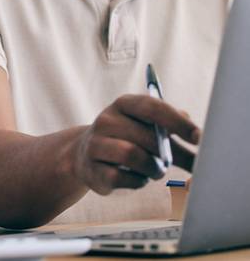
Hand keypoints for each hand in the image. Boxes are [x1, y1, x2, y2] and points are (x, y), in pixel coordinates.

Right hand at [70, 95, 200, 194]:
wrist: (85, 155)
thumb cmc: (127, 139)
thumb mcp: (146, 126)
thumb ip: (172, 128)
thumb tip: (201, 138)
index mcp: (123, 104)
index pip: (152, 107)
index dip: (178, 122)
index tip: (198, 137)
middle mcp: (105, 120)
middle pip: (146, 136)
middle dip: (166, 154)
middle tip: (171, 162)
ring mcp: (95, 144)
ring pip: (132, 156)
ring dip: (153, 168)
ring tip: (156, 171)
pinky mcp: (92, 169)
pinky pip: (121, 178)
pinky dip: (137, 181)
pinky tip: (137, 178)